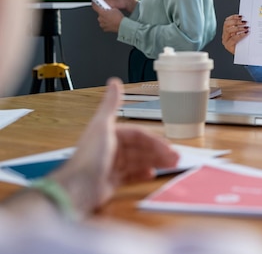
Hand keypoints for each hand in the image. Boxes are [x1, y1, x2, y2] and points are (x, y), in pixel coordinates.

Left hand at [49, 78, 178, 216]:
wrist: (77, 188)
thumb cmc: (89, 156)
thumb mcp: (102, 125)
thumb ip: (111, 104)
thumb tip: (114, 81)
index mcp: (109, 134)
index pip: (137, 135)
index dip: (154, 140)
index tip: (168, 146)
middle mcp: (110, 149)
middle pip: (140, 148)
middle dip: (158, 153)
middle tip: (175, 158)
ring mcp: (111, 166)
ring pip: (138, 161)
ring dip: (155, 162)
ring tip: (171, 166)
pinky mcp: (111, 181)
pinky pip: (131, 176)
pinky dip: (142, 174)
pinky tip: (151, 174)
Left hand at [92, 3, 123, 32]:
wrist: (122, 25)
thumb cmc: (119, 18)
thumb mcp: (114, 9)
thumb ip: (109, 8)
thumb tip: (108, 8)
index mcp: (102, 13)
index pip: (95, 7)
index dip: (94, 5)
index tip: (95, 4)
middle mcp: (100, 19)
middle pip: (99, 15)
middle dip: (103, 14)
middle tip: (109, 13)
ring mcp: (102, 24)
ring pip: (102, 20)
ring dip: (105, 19)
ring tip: (111, 19)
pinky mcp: (104, 29)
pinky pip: (104, 25)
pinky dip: (107, 24)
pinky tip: (111, 23)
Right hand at [221, 14, 248, 54]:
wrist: (245, 55)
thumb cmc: (244, 44)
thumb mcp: (243, 34)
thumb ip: (242, 27)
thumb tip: (247, 20)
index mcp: (227, 31)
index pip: (227, 21)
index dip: (233, 17)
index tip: (241, 16)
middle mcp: (225, 35)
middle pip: (227, 24)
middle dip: (236, 22)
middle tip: (245, 22)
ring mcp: (226, 41)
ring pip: (228, 30)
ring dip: (238, 27)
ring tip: (246, 28)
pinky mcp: (228, 46)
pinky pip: (233, 38)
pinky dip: (240, 35)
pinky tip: (246, 33)